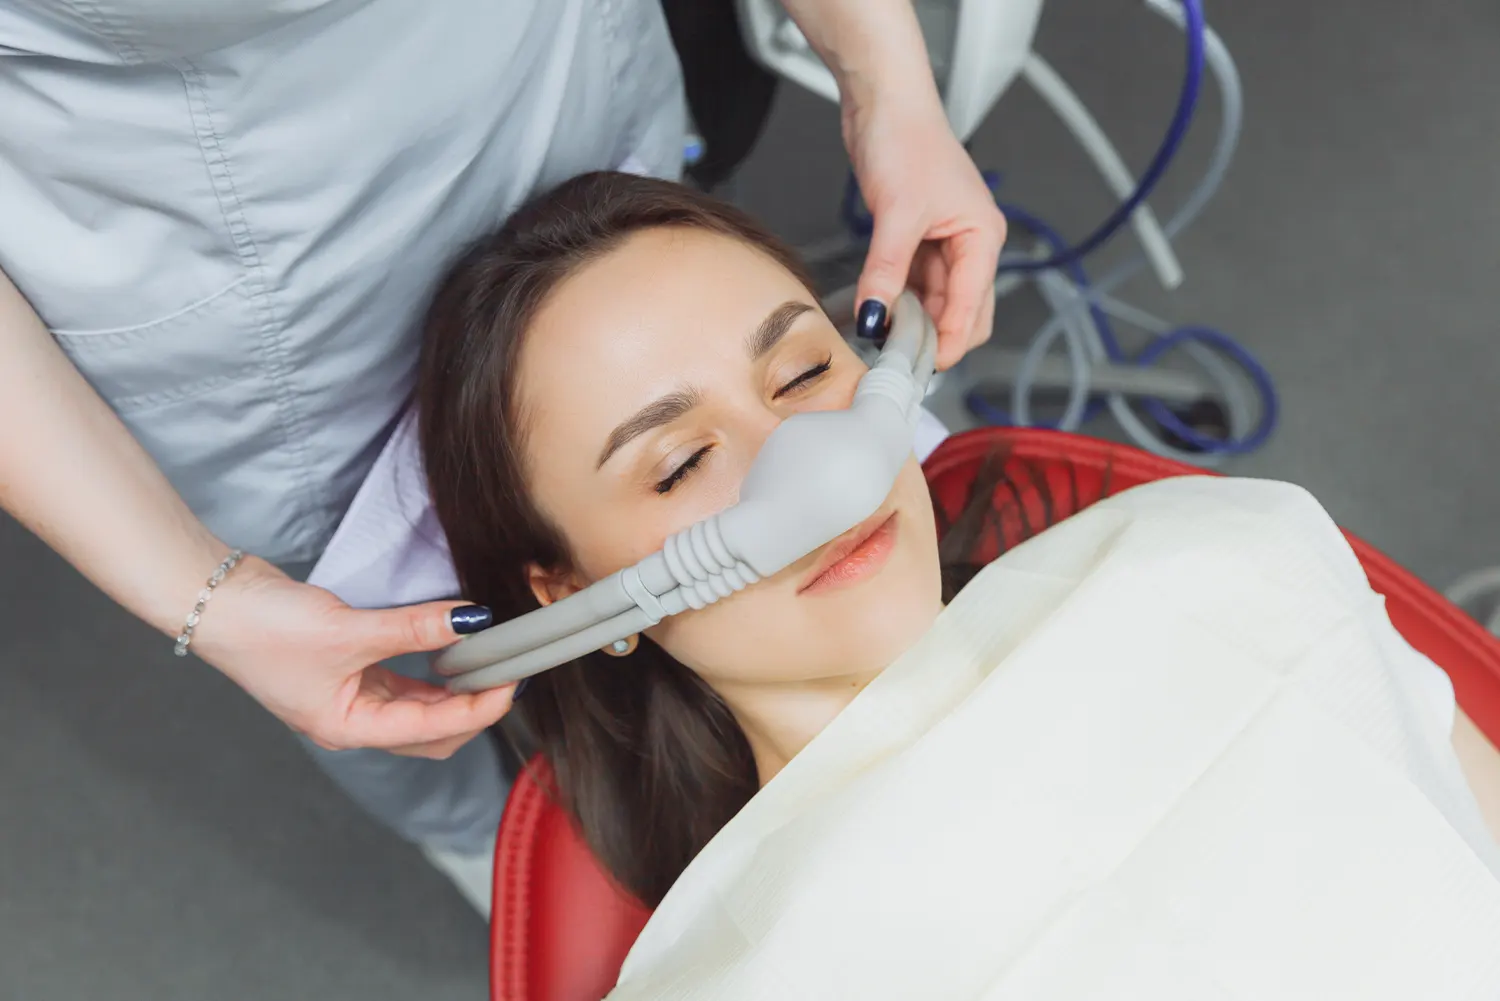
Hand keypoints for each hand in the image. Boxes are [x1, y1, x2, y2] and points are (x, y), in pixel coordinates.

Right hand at [189, 555, 512, 758]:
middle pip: (430, 732)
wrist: (214, 600)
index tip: (511, 681)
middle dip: (471, 709)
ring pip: (418, 707)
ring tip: (488, 662)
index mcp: (349, 728)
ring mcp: (349, 697)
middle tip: (506, 674)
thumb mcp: (350, 629)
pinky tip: (450, 650)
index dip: (478, 708)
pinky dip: (429, 670)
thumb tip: (472, 621)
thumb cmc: (266, 629)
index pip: (432, 730)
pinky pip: (401, 680)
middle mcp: (352, 721)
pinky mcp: (347, 670)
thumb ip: (414, 626)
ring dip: (453, 690)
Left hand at [843, 95, 1006, 369]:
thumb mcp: (896, 215)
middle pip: (962, 312)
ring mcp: (944, 243)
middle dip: (935, 338)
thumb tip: (875, 318)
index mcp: (982, 238)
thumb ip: (886, 272)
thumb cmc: (906, 140)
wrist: (884, 102)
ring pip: (935, 301)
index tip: (922, 371)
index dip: (950, 343)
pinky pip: (913, 283)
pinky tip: (876, 312)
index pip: (973, 308)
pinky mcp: (918, 238)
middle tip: (899, 363)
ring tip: (881, 341)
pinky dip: (898, 300)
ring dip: (913, 321)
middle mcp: (970, 244)